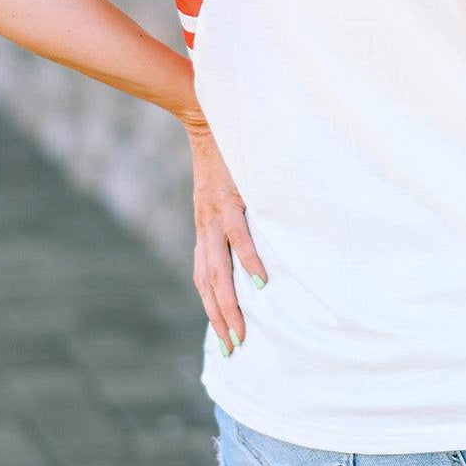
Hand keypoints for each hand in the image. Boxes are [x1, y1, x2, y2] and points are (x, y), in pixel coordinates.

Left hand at [181, 109, 267, 355]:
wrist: (205, 117)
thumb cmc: (222, 154)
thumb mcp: (222, 191)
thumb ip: (230, 215)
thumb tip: (252, 239)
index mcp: (204, 228)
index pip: (204, 277)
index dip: (212, 308)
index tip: (224, 337)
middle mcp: (206, 227)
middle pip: (209, 283)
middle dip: (220, 319)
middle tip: (233, 349)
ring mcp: (216, 215)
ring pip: (219, 270)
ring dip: (229, 304)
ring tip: (240, 331)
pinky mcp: (230, 200)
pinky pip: (239, 237)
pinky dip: (250, 262)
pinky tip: (261, 283)